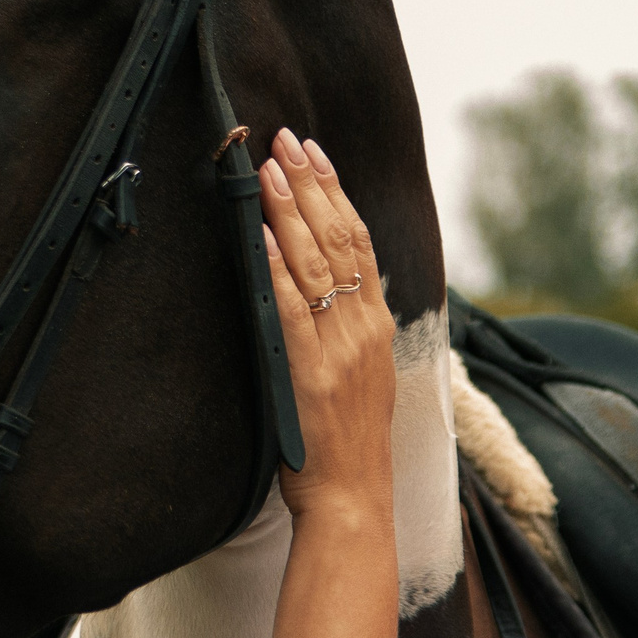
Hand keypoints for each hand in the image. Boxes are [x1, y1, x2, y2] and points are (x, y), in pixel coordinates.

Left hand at [260, 129, 395, 525]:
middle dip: (311, 184)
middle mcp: (363, 327)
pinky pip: (290, 307)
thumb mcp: (363, 377)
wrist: (354, 497)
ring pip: (317, 262)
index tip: (315, 154)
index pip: (360, 242)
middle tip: (286, 140)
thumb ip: (350, 330)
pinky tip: (260, 230)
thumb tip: (330, 288)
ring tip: (269, 167)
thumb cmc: (349, 445)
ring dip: (290, 209)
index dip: (337, 193)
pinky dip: (275, 265)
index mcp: (377, 326)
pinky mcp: (309, 370)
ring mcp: (338, 347)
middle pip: (340, 239)